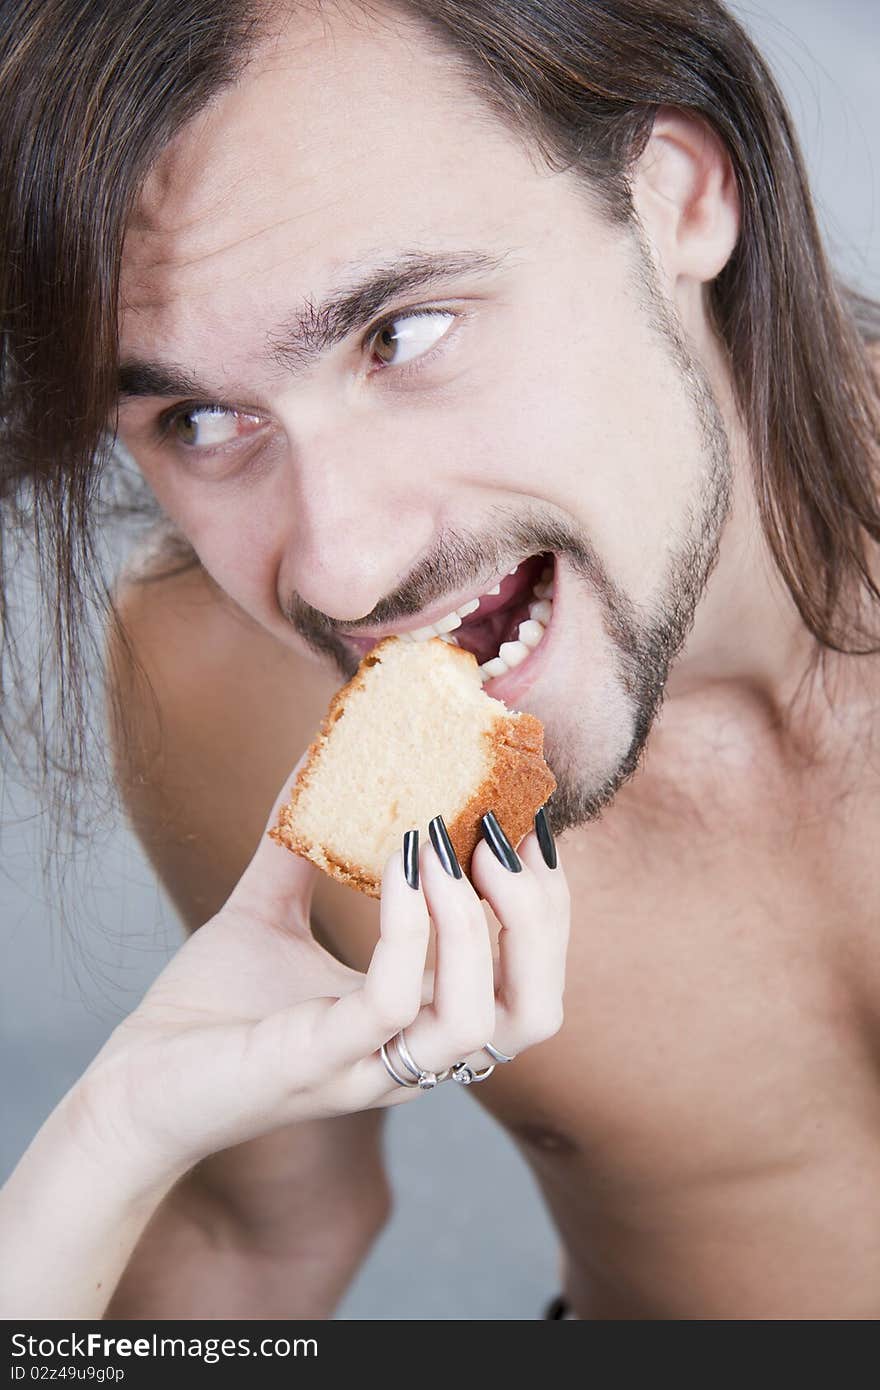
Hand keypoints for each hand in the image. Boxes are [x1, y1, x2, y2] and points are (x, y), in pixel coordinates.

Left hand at [72, 756, 569, 1184]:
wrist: (131, 1081)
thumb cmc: (206, 1011)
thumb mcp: (267, 912)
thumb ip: (301, 846)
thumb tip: (316, 756)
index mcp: (415, 1021)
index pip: (524, 981)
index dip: (544, 906)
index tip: (524, 823)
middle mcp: (410, 1054)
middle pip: (532, 1011)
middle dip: (538, 919)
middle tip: (505, 835)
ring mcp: (370, 1067)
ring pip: (480, 1019)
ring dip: (477, 925)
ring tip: (445, 848)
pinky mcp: (320, 1062)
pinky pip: (392, 1000)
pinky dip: (408, 929)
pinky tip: (398, 867)